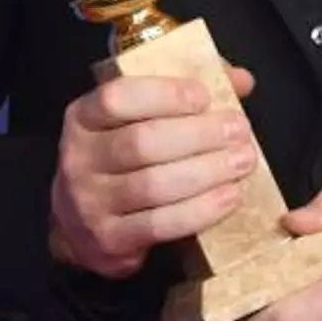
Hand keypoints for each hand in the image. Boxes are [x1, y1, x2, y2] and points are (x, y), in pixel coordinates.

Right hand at [49, 63, 256, 278]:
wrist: (82, 224)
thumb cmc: (122, 157)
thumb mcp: (139, 117)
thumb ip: (185, 93)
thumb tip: (241, 80)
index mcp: (83, 117)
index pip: (117, 98)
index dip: (164, 94)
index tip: (204, 97)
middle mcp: (79, 158)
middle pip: (143, 143)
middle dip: (199, 135)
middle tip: (238, 130)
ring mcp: (90, 203)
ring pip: (154, 185)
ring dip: (207, 172)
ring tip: (242, 161)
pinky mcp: (109, 240)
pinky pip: (159, 224)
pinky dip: (200, 210)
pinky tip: (228, 197)